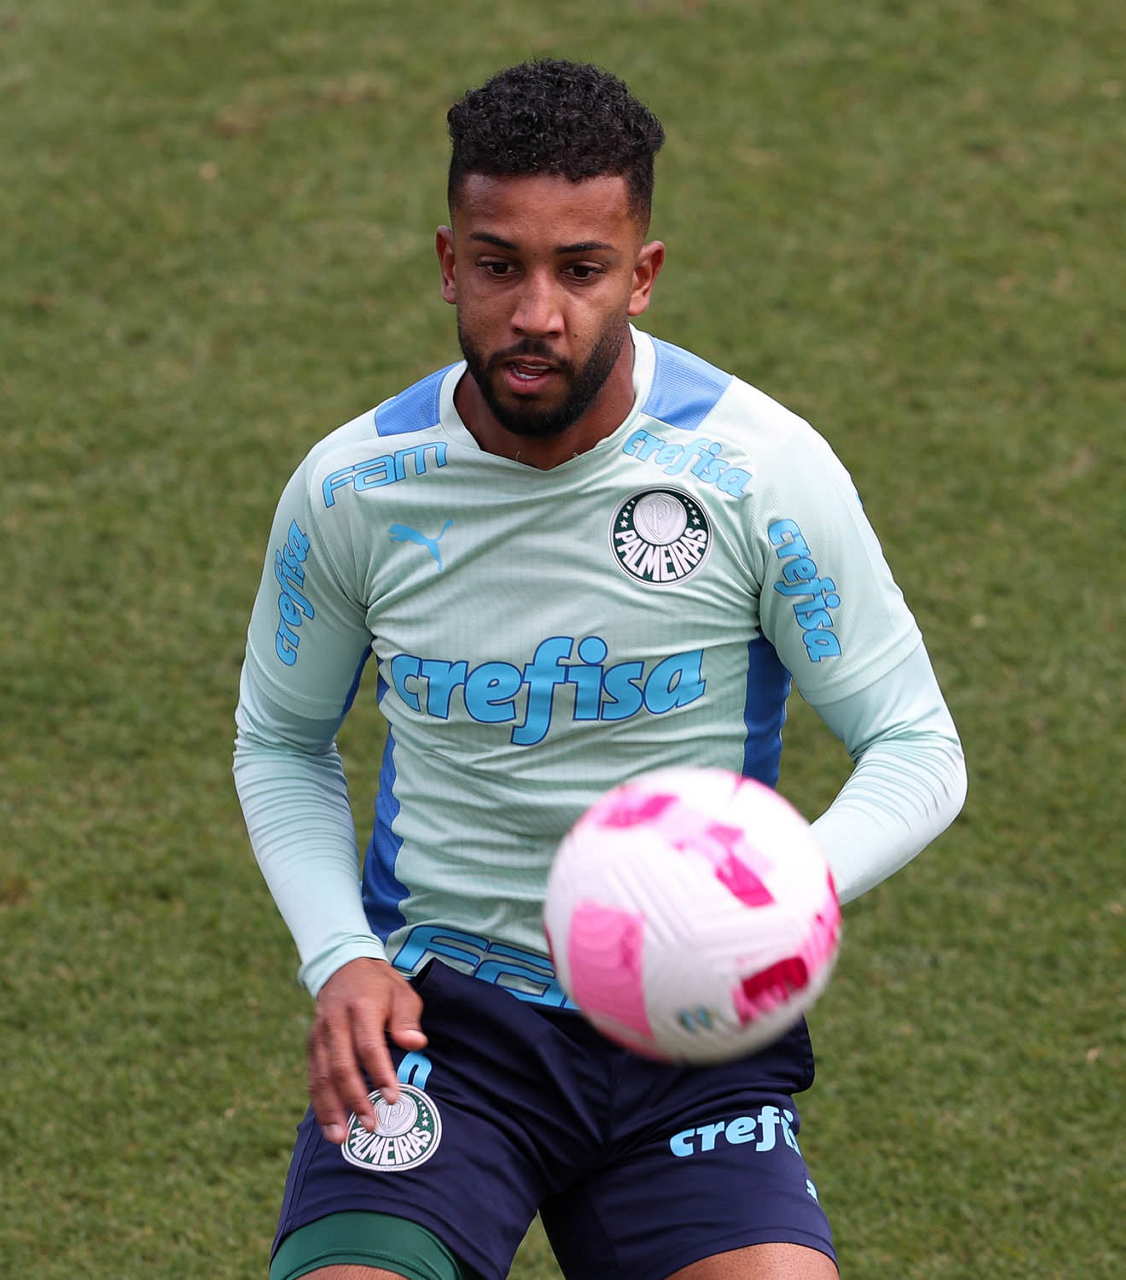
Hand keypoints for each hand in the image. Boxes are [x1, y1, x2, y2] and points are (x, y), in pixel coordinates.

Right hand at [306, 957, 427, 1144]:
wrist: (344, 966)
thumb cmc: (381, 986)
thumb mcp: (402, 993)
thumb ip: (408, 1019)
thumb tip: (416, 1044)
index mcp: (361, 1007)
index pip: (369, 1046)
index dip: (381, 1074)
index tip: (393, 1098)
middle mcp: (335, 1022)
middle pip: (341, 1066)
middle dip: (355, 1099)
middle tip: (371, 1125)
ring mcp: (319, 1034)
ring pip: (321, 1076)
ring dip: (330, 1109)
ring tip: (342, 1138)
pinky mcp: (311, 1044)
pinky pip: (312, 1077)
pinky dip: (319, 1103)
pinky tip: (329, 1125)